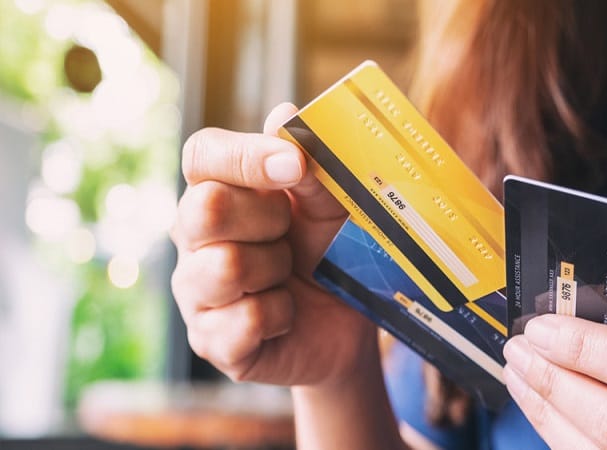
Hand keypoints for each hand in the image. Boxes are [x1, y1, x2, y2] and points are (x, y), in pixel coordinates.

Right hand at [170, 103, 375, 386]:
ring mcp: (196, 290)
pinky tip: (287, 316)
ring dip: (276, 272)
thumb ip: (313, 165)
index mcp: (220, 190)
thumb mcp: (333, 207)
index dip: (246, 156)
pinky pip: (244, 322)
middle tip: (293, 235)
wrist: (347, 325)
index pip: (203, 154)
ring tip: (290, 277)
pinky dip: (280, 317)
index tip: (294, 166)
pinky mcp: (210, 340)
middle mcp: (194, 237)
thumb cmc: (333, 254)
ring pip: (225, 267)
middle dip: (268, 221)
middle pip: (205, 208)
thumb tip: (285, 114)